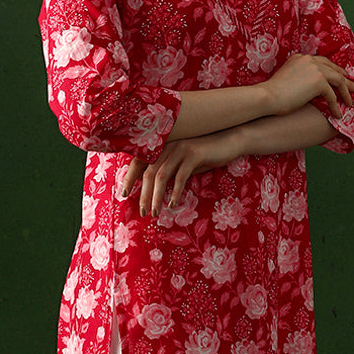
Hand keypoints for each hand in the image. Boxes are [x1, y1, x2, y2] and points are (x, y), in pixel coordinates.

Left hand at [122, 129, 246, 216]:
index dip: (129, 177)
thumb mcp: (183, 162)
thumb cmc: (206, 154)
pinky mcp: (193, 154)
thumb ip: (170, 170)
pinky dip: (175, 192)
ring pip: (161, 176)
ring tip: (155, 212)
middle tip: (142, 212)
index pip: (139, 161)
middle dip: (143, 194)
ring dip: (156, 197)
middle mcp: (167, 145)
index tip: (123, 194)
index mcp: (162, 146)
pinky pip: (180, 176)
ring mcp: (180, 148)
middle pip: (148, 172)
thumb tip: (154, 188)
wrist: (230, 140)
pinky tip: (172, 204)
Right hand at [262, 53, 353, 119]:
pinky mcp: (319, 81)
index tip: (343, 77)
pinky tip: (338, 114)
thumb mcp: (286, 79)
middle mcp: (309, 60)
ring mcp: (315, 69)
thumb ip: (298, 78)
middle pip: (334, 69)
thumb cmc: (271, 94)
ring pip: (338, 80)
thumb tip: (306, 89)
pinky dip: (336, 106)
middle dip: (346, 79)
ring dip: (346, 92)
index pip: (323, 62)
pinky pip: (332, 95)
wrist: (267, 97)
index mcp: (301, 58)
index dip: (334, 70)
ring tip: (351, 102)